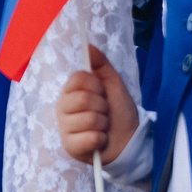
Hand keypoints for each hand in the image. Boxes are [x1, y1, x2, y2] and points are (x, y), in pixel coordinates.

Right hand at [57, 44, 137, 166]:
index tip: (102, 92)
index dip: (95, 85)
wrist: (128, 140)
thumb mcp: (113, 84)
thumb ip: (101, 64)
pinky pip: (90, 137)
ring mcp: (64, 128)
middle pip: (83, 98)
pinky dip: (101, 139)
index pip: (77, 78)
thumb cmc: (119, 112)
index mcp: (70, 92)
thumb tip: (88, 45)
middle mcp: (63, 109)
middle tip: (104, 111)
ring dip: (104, 123)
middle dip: (102, 105)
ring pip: (88, 119)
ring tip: (103, 127)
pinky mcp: (70, 146)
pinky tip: (100, 140)